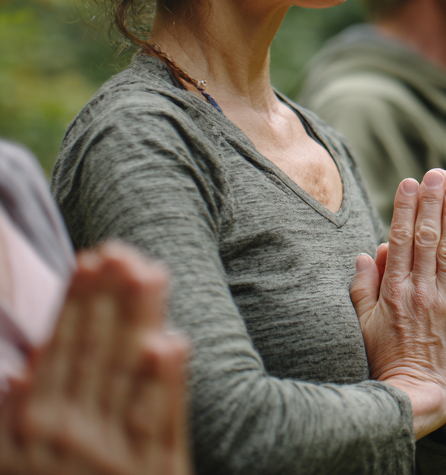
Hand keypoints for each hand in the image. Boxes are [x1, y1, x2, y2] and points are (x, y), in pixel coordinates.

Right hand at [0, 241, 190, 474]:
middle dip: (108, 299)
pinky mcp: (157, 469)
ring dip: (138, 320)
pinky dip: (164, 382)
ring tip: (149, 272)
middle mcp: (71, 438)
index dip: (77, 304)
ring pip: (128, 372)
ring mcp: (115, 454)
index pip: (60, 351)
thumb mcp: (12, 462)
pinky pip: (160, 420)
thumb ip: (11, 421)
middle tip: (121, 251)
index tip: (91, 259)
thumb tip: (18, 372)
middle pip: (95, 352)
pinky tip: (169, 342)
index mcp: (33, 430)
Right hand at [350, 169, 445, 439]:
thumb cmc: (388, 362)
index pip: (400, 240)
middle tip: (438, 172)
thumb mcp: (364, 327)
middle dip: (433, 201)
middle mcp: (420, 292)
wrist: (420, 399)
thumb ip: (364, 288)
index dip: (405, 208)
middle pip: (428, 237)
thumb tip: (369, 252)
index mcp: (393, 292)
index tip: (410, 182)